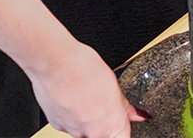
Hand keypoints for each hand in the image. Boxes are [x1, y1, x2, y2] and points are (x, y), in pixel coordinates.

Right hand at [27, 39, 145, 137]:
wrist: (56, 63)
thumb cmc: (85, 69)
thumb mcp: (115, 85)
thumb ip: (125, 107)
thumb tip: (136, 115)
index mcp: (111, 125)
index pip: (123, 137)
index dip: (122, 129)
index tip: (122, 122)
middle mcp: (92, 133)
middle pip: (102, 134)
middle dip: (104, 123)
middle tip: (102, 105)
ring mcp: (73, 130)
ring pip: (84, 130)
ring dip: (87, 118)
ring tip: (86, 97)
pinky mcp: (57, 125)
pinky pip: (69, 124)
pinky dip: (72, 114)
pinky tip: (73, 97)